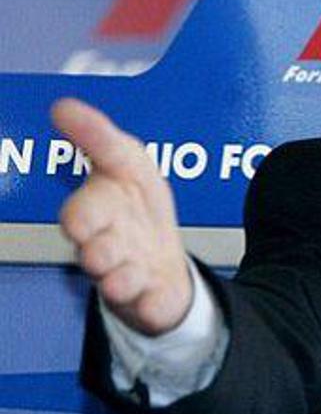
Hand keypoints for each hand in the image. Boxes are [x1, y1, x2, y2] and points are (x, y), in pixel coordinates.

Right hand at [52, 98, 191, 335]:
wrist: (165, 263)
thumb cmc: (140, 212)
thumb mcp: (130, 164)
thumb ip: (99, 137)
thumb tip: (63, 107)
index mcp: (99, 214)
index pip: (81, 212)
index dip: (83, 215)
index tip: (79, 220)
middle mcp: (107, 247)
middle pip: (96, 252)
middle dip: (99, 250)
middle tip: (102, 251)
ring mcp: (127, 275)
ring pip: (119, 281)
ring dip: (122, 278)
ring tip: (128, 276)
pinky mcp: (150, 300)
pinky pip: (149, 306)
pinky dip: (151, 303)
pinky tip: (153, 297)